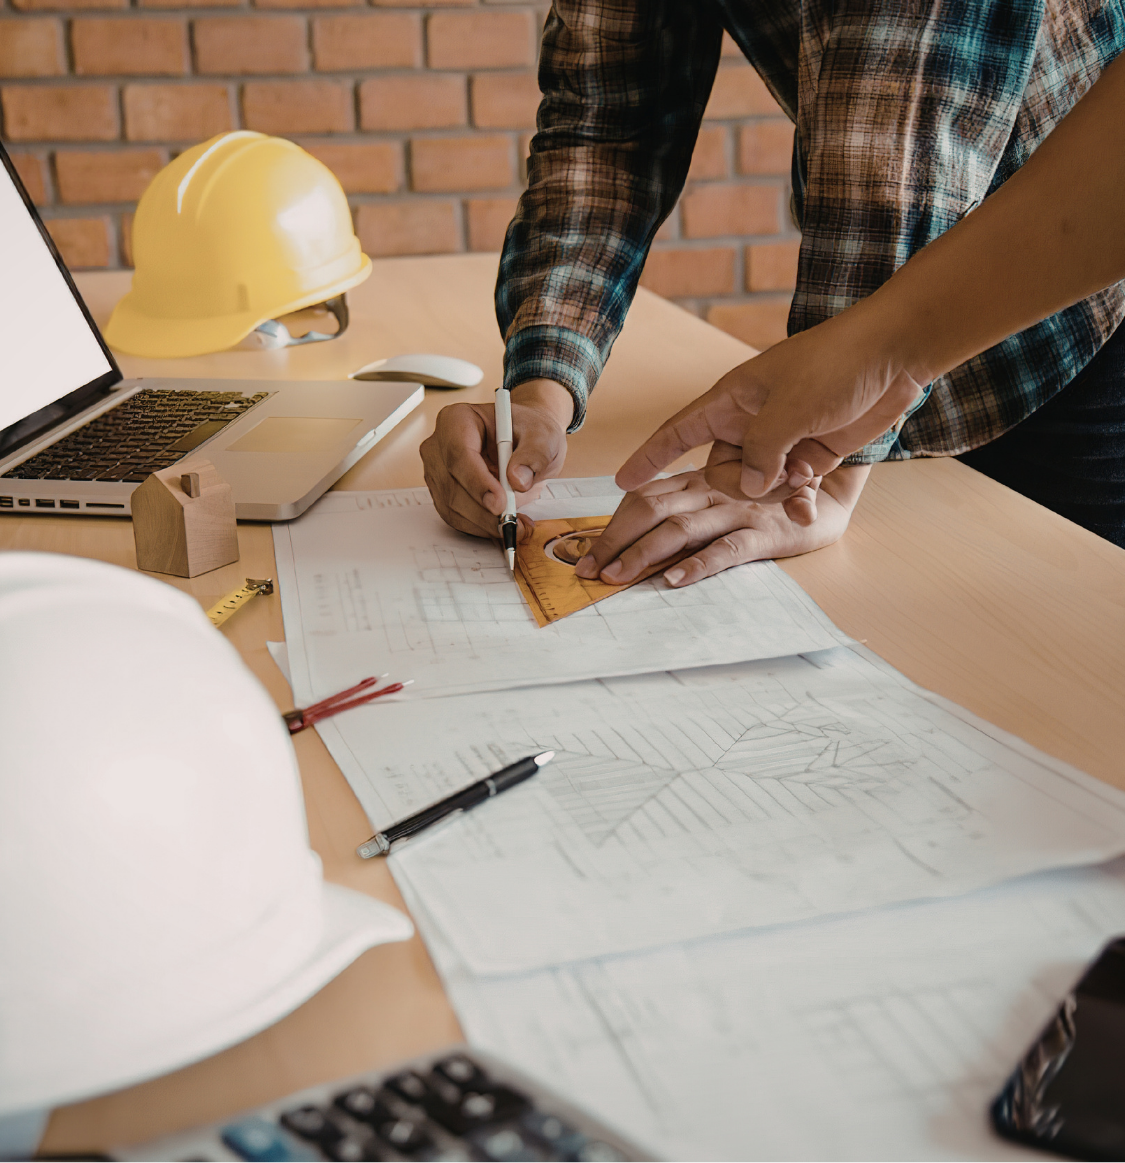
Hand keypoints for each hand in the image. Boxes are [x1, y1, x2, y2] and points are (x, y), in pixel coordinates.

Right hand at [420, 379, 572, 538]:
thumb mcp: (542, 436)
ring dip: (484, 523)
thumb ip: (534, 454)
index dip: (477, 482)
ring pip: (452, 507)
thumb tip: (518, 480)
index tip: (499, 502)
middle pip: (452, 486)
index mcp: (457, 420)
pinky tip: (503, 525)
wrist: (524, 441)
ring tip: (516, 524)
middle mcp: (440, 446)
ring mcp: (438, 472)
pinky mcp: (443, 494)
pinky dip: (480, 527)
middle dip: (483, 511)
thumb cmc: (528, 431)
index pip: (459, 454)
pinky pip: (456, 518)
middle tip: (514, 523)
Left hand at [575, 464, 869, 587]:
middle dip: (613, 540)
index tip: (584, 555)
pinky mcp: (764, 534)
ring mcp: (737, 511)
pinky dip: (698, 565)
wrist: (830, 499)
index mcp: (697, 483)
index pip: (643, 498)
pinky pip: (727, 549)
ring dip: (643, 554)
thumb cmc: (768, 501)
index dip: (610, 524)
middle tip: (587, 571)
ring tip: (616, 577)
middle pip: (650, 510)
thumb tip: (639, 544)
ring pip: (680, 529)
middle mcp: (711, 492)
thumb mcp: (722, 498)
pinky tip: (674, 580)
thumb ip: (687, 511)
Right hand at [615, 301, 924, 502]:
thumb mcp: (789, 408)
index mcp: (732, 399)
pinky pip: (790, 488)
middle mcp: (750, 421)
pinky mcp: (810, 453)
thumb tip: (747, 487)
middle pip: (720, 471)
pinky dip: (797, 499)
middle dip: (738, 487)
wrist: (895, 354)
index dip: (648, 458)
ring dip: (775, 494)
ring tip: (802, 485)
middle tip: (766, 484)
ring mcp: (781, 440)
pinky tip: (808, 505)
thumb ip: (761, 451)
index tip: (622, 482)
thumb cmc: (835, 365)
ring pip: (757, 484)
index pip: (678, 432)